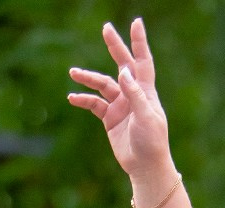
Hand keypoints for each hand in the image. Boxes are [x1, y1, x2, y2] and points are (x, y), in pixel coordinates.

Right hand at [69, 19, 171, 188]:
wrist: (145, 167)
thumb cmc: (152, 143)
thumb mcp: (146, 118)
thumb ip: (135, 95)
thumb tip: (124, 72)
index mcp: (145, 91)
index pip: (142, 61)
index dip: (139, 42)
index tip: (136, 23)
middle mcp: (132, 94)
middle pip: (122, 64)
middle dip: (114, 46)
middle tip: (106, 28)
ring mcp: (120, 105)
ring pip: (102, 85)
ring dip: (88, 78)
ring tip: (73, 72)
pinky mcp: (110, 118)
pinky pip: (94, 104)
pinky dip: (83, 100)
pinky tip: (72, 97)